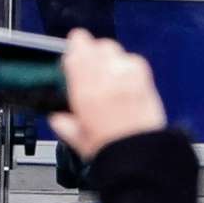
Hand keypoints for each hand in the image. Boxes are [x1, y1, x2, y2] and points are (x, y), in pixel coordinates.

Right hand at [45, 31, 165, 161]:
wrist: (141, 157)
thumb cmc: (111, 151)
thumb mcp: (80, 141)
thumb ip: (67, 126)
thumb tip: (59, 119)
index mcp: (86, 92)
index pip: (76, 54)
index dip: (73, 49)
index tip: (72, 54)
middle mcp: (106, 79)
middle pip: (97, 46)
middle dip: (91, 51)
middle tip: (89, 64)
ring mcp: (127, 77)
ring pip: (115, 49)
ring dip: (108, 56)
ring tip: (108, 71)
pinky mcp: (145, 80)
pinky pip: (134, 60)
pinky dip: (127, 64)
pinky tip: (125, 78)